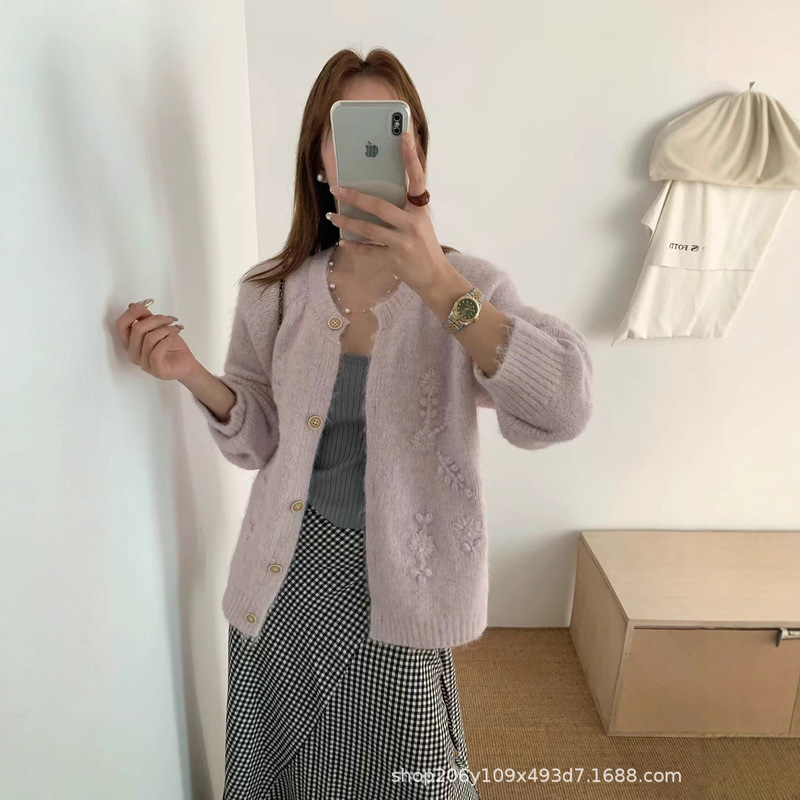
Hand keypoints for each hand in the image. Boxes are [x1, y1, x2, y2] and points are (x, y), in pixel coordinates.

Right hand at [114, 301, 200, 380]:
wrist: (187, 364)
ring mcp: (144, 364)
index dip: (131, 312)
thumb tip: (135, 305)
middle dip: (155, 320)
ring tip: (175, 328)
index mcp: (130, 343)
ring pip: (149, 339)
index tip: (146, 304)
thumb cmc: (171, 346)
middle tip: (169, 319)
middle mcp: (133, 354)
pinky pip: (157, 353)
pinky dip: (167, 340)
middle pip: (137, 329)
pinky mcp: (157, 371)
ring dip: (165, 329)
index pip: (121, 325)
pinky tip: (174, 336)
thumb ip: (145, 318)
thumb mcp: (158, 328)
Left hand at [326, 130, 448, 292]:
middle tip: (336, 188)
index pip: (417, 178)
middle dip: (355, 197)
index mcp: (420, 210)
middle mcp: (413, 225)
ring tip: (332, 216)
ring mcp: (403, 244)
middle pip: (379, 206)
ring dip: (347, 222)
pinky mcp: (394, 260)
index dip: (411, 157)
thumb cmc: (424, 244)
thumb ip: (405, 203)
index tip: (403, 135)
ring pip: (369, 230)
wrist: (435, 277)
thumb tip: (380, 184)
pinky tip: (343, 240)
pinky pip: (368, 251)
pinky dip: (354, 246)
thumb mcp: (420, 220)